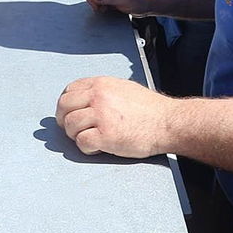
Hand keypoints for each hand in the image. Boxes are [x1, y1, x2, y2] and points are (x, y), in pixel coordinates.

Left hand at [56, 76, 173, 157]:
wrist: (168, 122)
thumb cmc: (150, 109)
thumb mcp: (123, 89)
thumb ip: (103, 92)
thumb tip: (85, 99)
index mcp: (101, 84)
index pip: (69, 90)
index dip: (67, 104)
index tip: (70, 113)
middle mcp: (99, 97)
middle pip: (64, 106)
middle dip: (65, 120)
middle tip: (73, 129)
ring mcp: (102, 115)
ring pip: (70, 125)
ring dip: (76, 135)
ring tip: (91, 138)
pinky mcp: (106, 135)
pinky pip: (82, 142)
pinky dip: (87, 148)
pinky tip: (98, 147)